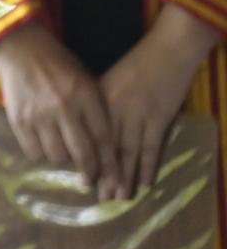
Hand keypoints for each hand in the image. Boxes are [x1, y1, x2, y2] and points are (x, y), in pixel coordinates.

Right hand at [0, 23, 116, 189]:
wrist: (19, 46)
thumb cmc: (58, 64)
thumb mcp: (85, 81)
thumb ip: (96, 111)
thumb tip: (105, 148)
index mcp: (85, 95)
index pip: (104, 138)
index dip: (111, 163)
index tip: (115, 178)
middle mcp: (63, 107)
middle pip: (83, 153)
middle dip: (91, 172)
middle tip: (92, 180)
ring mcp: (39, 115)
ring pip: (57, 156)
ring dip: (63, 159)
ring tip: (63, 153)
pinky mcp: (18, 119)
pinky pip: (33, 152)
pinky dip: (41, 154)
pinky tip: (45, 146)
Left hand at [98, 3, 220, 200]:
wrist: (167, 50)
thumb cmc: (135, 63)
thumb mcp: (106, 80)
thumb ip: (94, 104)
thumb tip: (83, 129)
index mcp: (96, 98)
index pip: (87, 134)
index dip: (85, 157)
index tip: (80, 177)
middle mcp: (113, 109)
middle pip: (106, 147)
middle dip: (103, 174)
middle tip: (98, 197)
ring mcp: (137, 114)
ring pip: (127, 152)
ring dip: (124, 176)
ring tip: (119, 197)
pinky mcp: (159, 118)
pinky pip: (152, 146)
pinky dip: (148, 166)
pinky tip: (146, 183)